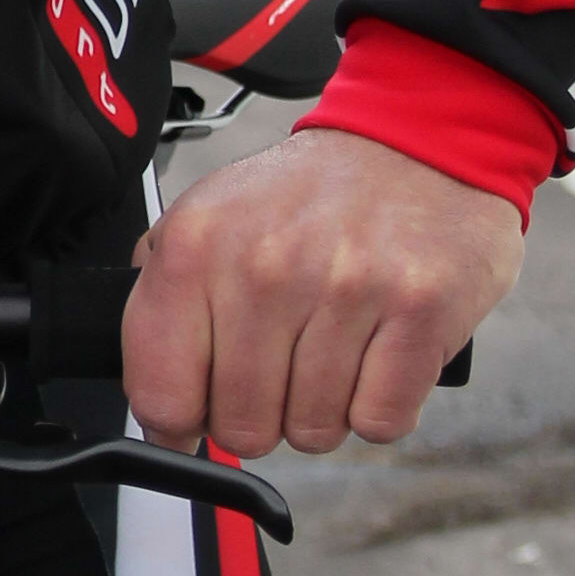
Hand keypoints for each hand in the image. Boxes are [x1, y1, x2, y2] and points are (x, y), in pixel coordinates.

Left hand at [122, 126, 524, 456]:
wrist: (413, 142)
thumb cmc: (308, 197)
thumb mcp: (207, 219)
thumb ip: (163, 303)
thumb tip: (154, 407)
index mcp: (197, 245)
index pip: (162, 396)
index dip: (181, 423)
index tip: (199, 414)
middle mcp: (267, 266)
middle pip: (241, 428)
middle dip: (261, 416)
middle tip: (282, 367)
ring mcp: (347, 288)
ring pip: (313, 432)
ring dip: (323, 410)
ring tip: (333, 348)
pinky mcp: (420, 310)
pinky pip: (378, 422)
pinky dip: (378, 406)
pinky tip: (375, 353)